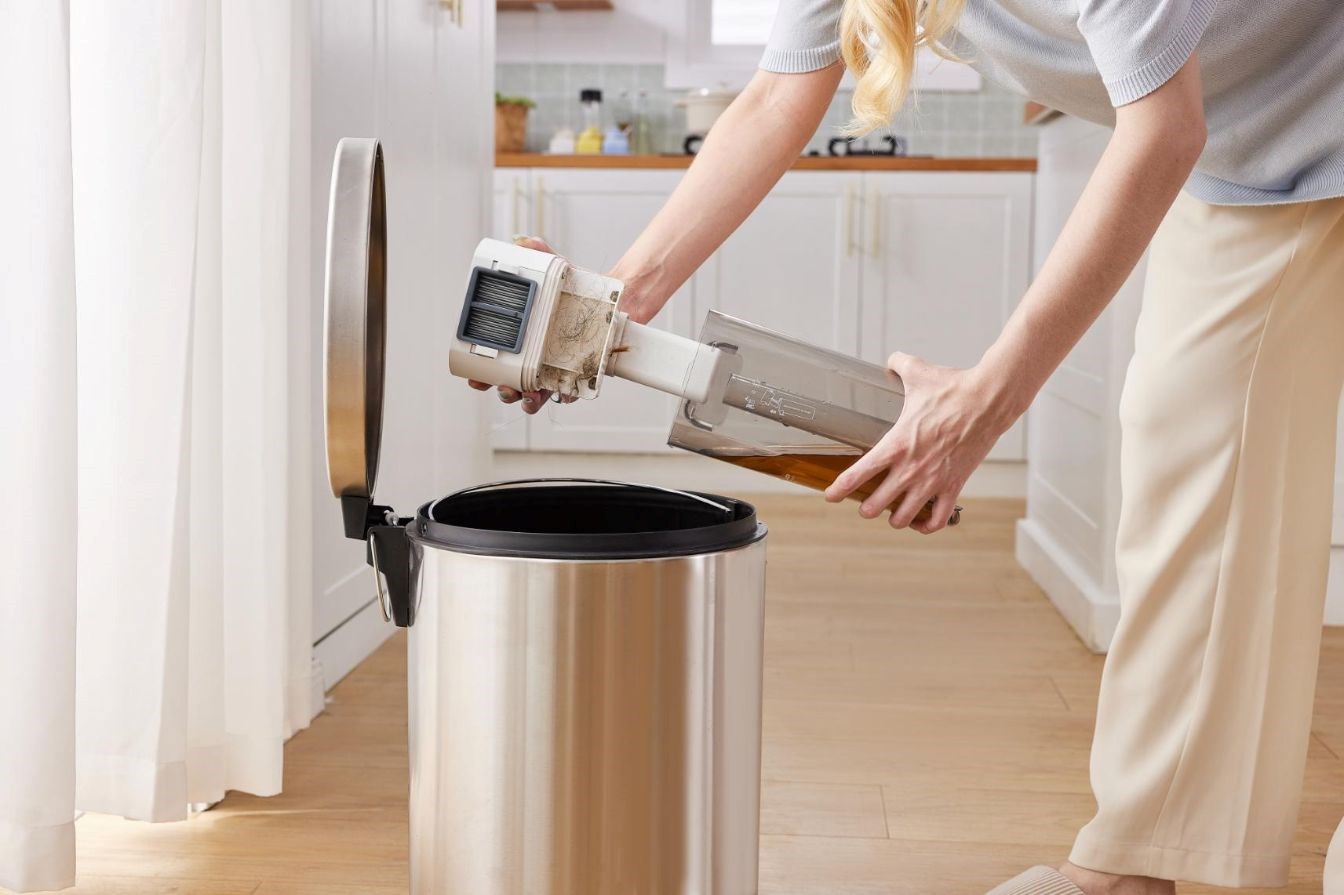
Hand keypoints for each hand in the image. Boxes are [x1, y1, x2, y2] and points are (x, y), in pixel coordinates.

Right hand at [466, 235, 573, 414]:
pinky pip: (571, 393)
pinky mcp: (581, 376)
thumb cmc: (577, 289)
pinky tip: (562, 394)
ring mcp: (557, 371)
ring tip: (525, 395)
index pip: (494, 363)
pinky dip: (566, 396)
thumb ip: (538, 252)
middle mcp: (535, 360)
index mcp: (522, 341)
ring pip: (536, 396)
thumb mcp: (556, 269)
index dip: (481, 374)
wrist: (614, 301)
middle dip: (502, 391)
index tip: (474, 378)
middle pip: (511, 385)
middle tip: (501, 386)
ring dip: (527, 400)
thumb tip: (522, 240)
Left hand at [823, 352, 1020, 533]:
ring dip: (893, 518)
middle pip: (875, 505)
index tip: (830, 495)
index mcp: (895, 444)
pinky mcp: (954, 486)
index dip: (839, 488)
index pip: (858, 474)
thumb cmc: (954, 390)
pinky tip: (920, 520)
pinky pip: (937, 519)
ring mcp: (932, 481)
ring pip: (902, 518)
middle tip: (864, 503)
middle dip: (866, 506)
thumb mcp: (918, 373)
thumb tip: (893, 359)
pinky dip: (926, 525)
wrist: (988, 401)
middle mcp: (910, 468)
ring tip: (891, 513)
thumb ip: (899, 364)